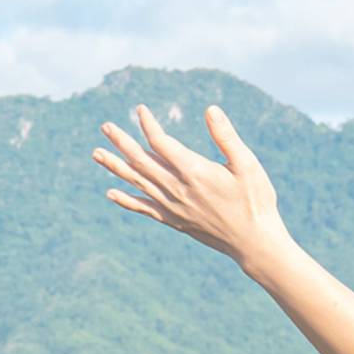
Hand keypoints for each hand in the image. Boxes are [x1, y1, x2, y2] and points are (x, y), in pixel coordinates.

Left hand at [93, 104, 292, 263]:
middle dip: (121, 142)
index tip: (140, 109)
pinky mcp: (174, 221)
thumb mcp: (248, 164)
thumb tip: (210, 109)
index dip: (148, 125)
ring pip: (137, 183)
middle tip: (105, 126)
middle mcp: (177, 189)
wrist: (254, 243)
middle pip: (141, 161)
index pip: (160, 142)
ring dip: (115, 167)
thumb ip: (226, 137)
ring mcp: (173, 207)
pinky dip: (126, 200)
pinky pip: (144, 208)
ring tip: (96, 153)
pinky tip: (110, 193)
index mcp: (194, 171)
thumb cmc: (256, 201)